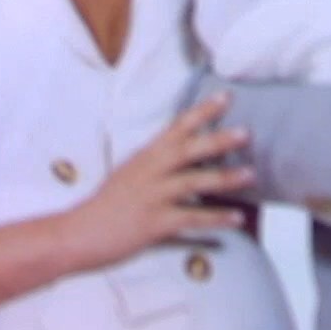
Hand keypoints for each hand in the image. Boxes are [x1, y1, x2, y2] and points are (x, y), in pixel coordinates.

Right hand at [64, 93, 253, 270]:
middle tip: (246, 133)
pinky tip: (237, 218)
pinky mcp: (154, 222)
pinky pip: (191, 218)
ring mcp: (152, 196)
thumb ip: (156, 166)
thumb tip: (186, 160)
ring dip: (224, 178)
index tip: (226, 97)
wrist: (79, 233)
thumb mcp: (130, 176)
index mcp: (145, 157)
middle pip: (187, 149)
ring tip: (251, 174)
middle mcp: (149, 172)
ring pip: (192, 182)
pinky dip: (216, 218)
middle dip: (217, 139)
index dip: (202, 111)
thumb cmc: (107, 206)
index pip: (176, 127)